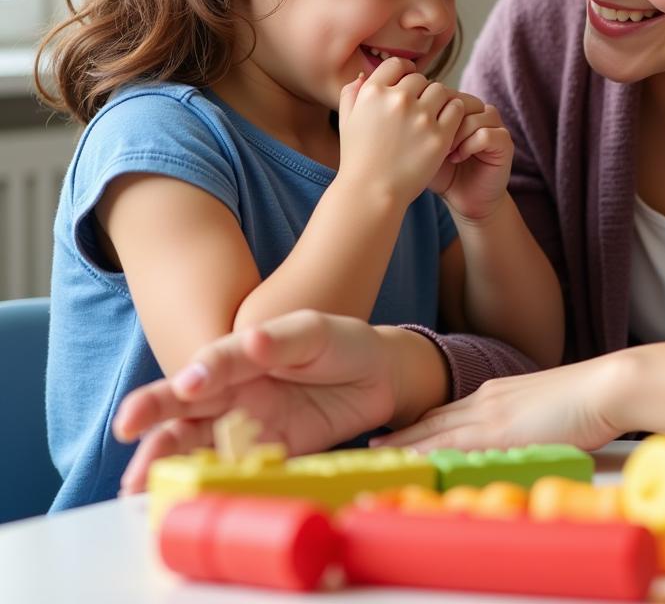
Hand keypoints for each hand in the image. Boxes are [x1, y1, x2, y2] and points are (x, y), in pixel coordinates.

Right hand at [113, 311, 399, 493]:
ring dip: (166, 459)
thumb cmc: (340, 342)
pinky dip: (209, 480)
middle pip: (184, 405)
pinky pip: (231, 468)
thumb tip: (252, 341)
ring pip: (195, 441)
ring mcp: (246, 424)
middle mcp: (233, 390)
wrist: (379, 375)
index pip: (210, 364)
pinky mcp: (266, 453)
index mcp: (241, 354)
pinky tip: (188, 493)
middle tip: (125, 431)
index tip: (187, 386)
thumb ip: (281, 341)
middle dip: (151, 417)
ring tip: (138, 480)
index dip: (199, 373)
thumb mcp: (314, 332)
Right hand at [336, 57, 464, 205]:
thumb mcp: (346, 122)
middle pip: (420, 79)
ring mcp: (420, 117)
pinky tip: (445, 125)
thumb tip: (363, 76)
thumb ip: (351, 94)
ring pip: (440, 91)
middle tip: (421, 107)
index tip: (408, 83)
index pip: (397, 65)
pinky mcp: (439, 135)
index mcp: (373, 93)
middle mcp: (397, 100)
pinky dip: (452, 113)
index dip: (404, 71)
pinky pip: (455, 109)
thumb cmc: (357, 159)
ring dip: (438, 100)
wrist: (371, 192)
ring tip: (433, 116)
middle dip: (420, 90)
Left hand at [371, 356, 623, 452]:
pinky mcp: (499, 429)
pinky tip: (412, 461)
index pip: (452, 411)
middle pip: (436, 418)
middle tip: (376, 444)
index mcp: (498, 394)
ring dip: (408, 443)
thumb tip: (522, 437)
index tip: (403, 433)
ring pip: (437, 430)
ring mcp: (491, 412)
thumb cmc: (588, 399)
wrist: (605, 386)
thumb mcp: (547, 409)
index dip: (426, 423)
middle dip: (406, 433)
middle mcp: (487, 399)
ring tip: (380, 453)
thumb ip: (527, 423)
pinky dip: (430, 452)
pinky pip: (454, 443)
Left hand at [428, 102, 512, 221]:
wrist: (464, 199)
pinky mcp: (505, 144)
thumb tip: (399, 110)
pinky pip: (487, 134)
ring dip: (456, 135)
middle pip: (462, 102)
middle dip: (444, 121)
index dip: (433, 110)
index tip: (419, 132)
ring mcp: (495, 126)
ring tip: (444, 152)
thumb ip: (417, 126)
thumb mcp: (424, 146)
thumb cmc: (442, 173)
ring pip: (475, 117)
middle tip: (431, 141)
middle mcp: (481, 113)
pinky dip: (469, 146)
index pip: (448, 93)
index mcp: (462, 109)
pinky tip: (456, 157)